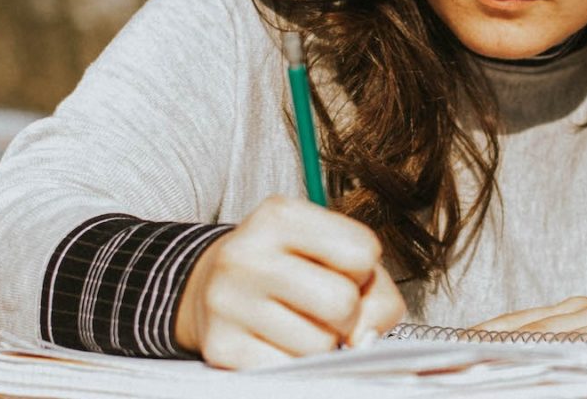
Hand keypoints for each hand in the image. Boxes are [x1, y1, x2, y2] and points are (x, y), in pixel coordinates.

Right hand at [174, 197, 404, 368]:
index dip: (361, 270)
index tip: (337, 270)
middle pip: (342, 302)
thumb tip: (365, 338)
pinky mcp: (222, 347)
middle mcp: (247, 254)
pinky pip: (291, 371)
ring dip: (320, 343)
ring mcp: (228, 302)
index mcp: (279, 216)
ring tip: (296, 323)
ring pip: (320, 345)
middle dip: (346, 313)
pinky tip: (277, 343)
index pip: (362, 251)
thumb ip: (375, 289)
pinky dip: (295, 364)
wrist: (211, 287)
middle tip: (322, 307)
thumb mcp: (330, 252)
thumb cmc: (286, 269)